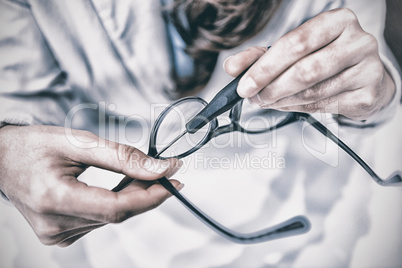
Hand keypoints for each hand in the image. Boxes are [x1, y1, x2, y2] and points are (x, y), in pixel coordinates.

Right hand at [0, 125, 182, 246]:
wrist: (2, 159)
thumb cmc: (33, 146)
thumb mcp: (78, 142)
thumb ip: (122, 156)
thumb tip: (159, 167)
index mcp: (54, 199)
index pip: (116, 208)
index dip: (151, 196)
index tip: (174, 181)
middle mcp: (55, 225)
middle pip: (117, 213)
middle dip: (145, 192)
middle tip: (163, 171)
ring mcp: (57, 234)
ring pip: (111, 218)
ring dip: (132, 197)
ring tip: (138, 174)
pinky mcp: (60, 235)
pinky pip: (100, 220)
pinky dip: (116, 203)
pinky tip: (120, 187)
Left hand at [225, 8, 395, 120]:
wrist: (363, 74)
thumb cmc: (322, 56)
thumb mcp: (292, 50)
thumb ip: (260, 56)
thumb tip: (231, 67)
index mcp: (337, 21)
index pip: (296, 43)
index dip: (265, 67)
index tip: (244, 86)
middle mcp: (358, 41)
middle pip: (305, 70)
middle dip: (271, 88)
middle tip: (253, 98)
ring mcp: (368, 68)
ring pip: (313, 92)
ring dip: (282, 101)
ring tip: (267, 101)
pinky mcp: (369, 94)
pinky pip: (324, 107)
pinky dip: (299, 109)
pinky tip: (288, 105)